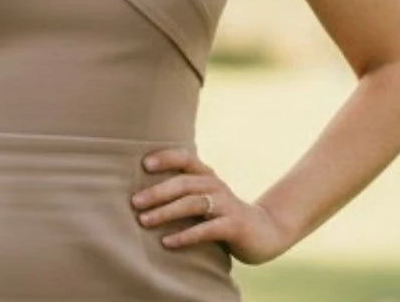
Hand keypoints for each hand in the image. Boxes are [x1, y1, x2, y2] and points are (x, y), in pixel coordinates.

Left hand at [130, 147, 292, 265]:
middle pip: (183, 183)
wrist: (265, 231)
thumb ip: (184, 190)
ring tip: (144, 221)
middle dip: (157, 192)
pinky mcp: (233, 226)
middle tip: (134, 202)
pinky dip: (186, 235)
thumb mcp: (205, 196)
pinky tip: (168, 242)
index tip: (144, 164)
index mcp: (207, 175)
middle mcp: (215, 185)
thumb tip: (143, 190)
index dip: (166, 157)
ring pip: (192, 203)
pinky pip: (206, 229)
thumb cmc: (223, 213)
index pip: (185, 157)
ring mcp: (226, 204)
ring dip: (166, 212)